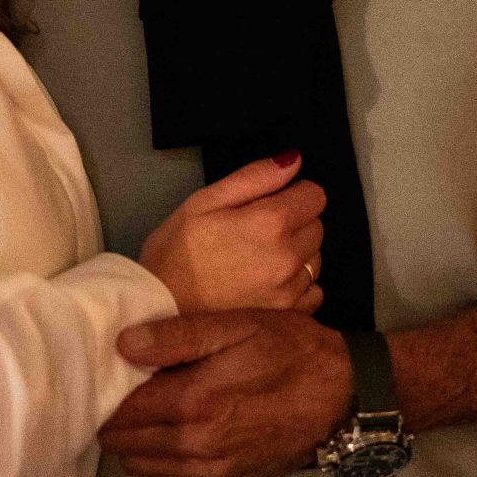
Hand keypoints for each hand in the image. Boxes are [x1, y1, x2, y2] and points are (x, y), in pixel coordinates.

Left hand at [98, 310, 355, 476]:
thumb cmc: (290, 348)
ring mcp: (213, 470)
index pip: (123, 410)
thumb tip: (122, 343)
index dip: (106, 392)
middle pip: (126, 443)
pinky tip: (169, 432)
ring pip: (144, 466)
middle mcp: (196, 444)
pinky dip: (160, 459)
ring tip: (139, 412)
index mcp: (194, 401)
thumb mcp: (237, 325)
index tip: (101, 374)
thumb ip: (179, 335)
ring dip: (133, 443)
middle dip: (113, 420)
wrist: (344, 395)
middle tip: (113, 392)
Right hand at [139, 155, 324, 314]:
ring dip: (297, 255)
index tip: (268, 203)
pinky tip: (269, 285)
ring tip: (259, 260)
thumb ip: (254, 178)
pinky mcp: (288, 316)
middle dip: (295, 223)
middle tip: (256, 233)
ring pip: (315, 259)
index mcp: (270, 223)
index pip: (315, 195)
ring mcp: (291, 291)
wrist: (160, 310)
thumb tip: (294, 160)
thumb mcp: (204, 202)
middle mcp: (289, 258)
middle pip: (316, 226)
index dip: (292, 194)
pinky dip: (298, 285)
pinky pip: (313, 291)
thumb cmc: (176, 251)